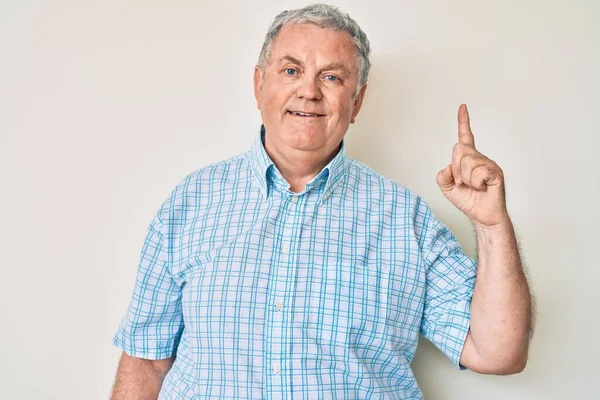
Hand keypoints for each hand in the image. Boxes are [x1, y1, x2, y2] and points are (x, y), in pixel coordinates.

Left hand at [436, 104, 508, 227]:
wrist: (482, 216)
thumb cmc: (469, 201)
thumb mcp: (447, 188)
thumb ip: (442, 176)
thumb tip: (448, 167)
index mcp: (469, 159)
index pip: (465, 136)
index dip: (463, 121)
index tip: (462, 107)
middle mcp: (480, 158)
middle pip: (459, 149)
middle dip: (456, 169)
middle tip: (464, 183)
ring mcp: (489, 164)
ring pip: (467, 162)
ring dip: (465, 179)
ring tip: (475, 186)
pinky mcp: (496, 172)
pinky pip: (477, 172)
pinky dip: (475, 183)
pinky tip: (483, 187)